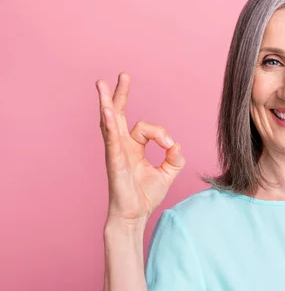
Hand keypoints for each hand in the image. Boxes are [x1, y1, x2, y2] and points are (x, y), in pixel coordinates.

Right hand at [96, 72, 185, 228]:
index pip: (146, 128)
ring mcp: (116, 152)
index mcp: (133, 147)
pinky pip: (110, 138)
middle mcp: (122, 146)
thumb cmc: (145, 196)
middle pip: (118, 114)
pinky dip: (109, 123)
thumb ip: (174, 158)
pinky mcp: (114, 160)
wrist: (135, 215)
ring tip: (101, 84)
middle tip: (123, 75)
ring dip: (107, 102)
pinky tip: (106, 109)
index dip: (161, 134)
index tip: (170, 146)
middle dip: (120, 94)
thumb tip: (177, 144)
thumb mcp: (167, 173)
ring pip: (109, 122)